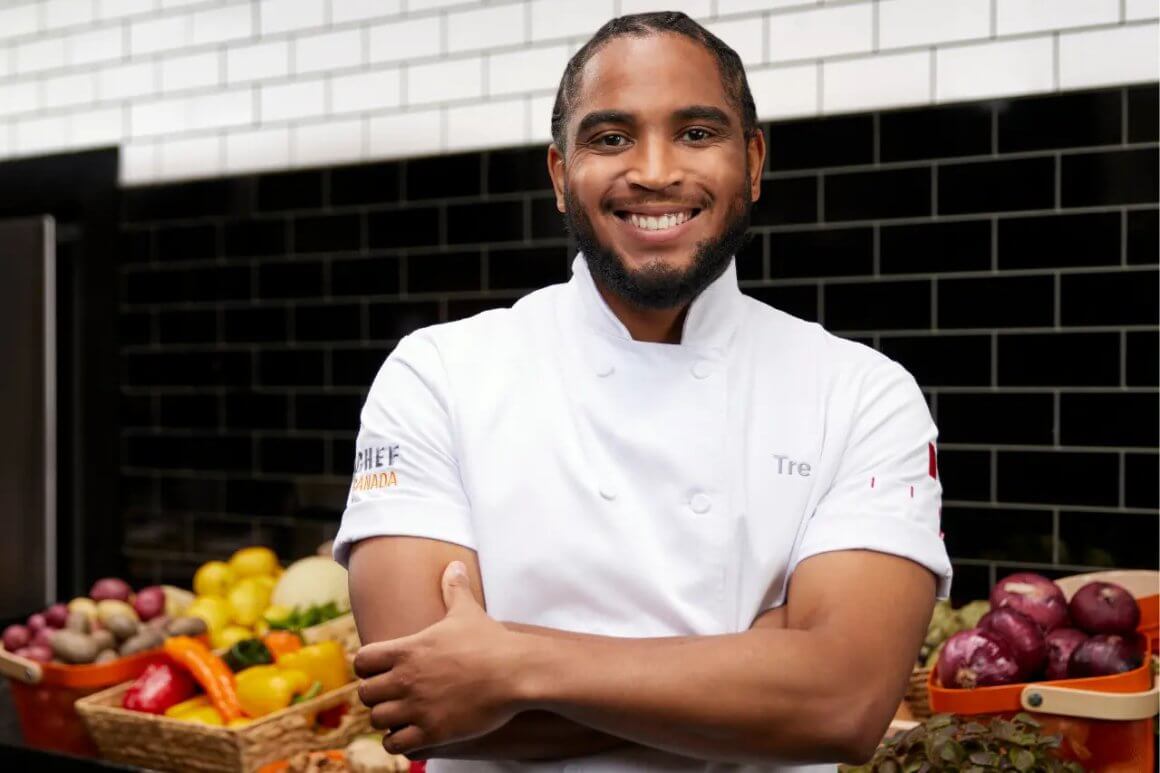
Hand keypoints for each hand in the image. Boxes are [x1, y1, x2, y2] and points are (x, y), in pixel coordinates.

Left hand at [354, 561, 528, 756]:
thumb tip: (454, 565)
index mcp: (407, 650)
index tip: (383, 670)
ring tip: (404, 716)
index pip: (361, 662)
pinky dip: (400, 742)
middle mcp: (405, 679)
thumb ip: (453, 588)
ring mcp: (417, 708)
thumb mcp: (467, 611)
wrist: (516, 672)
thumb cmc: (490, 641)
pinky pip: (396, 745)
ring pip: (377, 721)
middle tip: (395, 695)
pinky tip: (414, 734)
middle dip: (378, 695)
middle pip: (365, 694)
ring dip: (388, 720)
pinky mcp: (432, 732)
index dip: (368, 667)